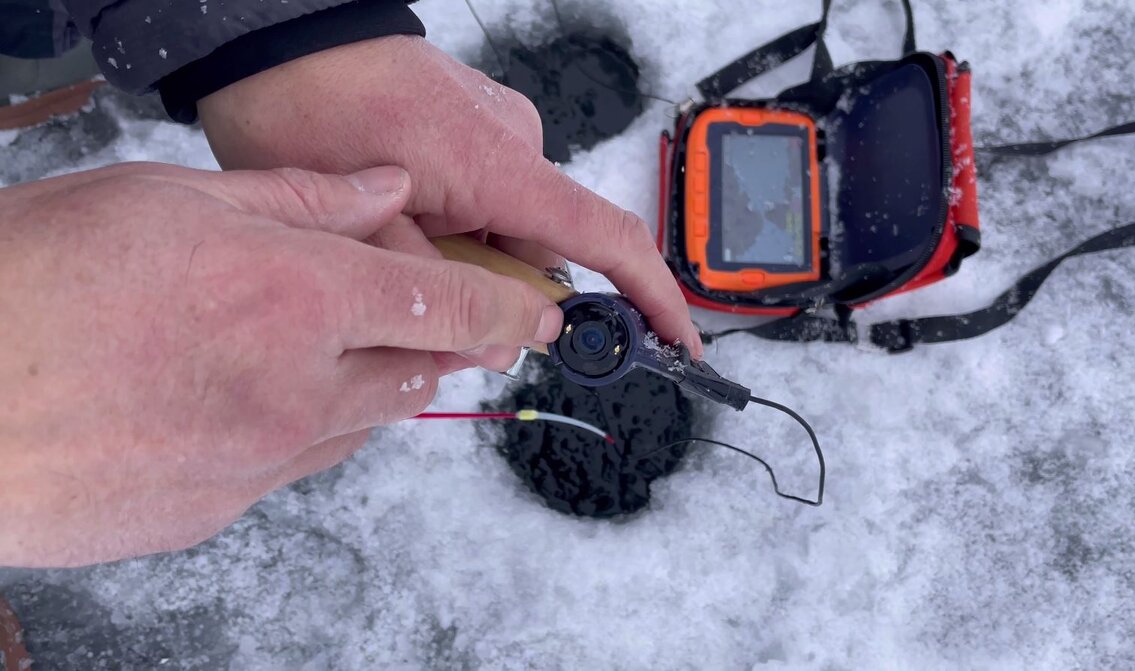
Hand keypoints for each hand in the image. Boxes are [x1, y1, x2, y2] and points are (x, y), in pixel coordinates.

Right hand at [0, 162, 560, 566]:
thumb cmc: (30, 284)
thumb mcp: (169, 200)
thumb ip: (300, 200)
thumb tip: (386, 192)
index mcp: (291, 300)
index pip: (444, 311)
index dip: (504, 313)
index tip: (533, 318)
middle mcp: (291, 391)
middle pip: (413, 374)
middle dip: (438, 347)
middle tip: (432, 324)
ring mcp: (254, 463)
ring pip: (358, 426)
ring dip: (366, 386)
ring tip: (324, 350)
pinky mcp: (214, 511)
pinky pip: (291, 468)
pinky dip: (296, 431)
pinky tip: (247, 398)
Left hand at [197, 35, 702, 362]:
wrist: (283, 35)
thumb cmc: (311, 111)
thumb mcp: (364, 230)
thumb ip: (433, 293)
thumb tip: (496, 343)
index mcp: (500, 168)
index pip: (605, 238)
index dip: (651, 295)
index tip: (678, 340)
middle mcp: (516, 143)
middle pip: (544, 250)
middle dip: (501, 294)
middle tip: (435, 308)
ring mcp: (497, 129)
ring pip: (507, 227)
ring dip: (467, 256)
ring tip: (395, 240)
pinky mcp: (475, 122)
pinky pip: (486, 192)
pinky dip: (457, 222)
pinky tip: (404, 215)